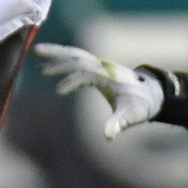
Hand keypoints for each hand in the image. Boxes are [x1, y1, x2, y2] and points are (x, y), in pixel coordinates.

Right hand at [35, 44, 164, 139]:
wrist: (151, 94)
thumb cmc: (140, 105)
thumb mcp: (132, 115)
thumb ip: (119, 123)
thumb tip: (108, 136)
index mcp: (108, 75)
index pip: (85, 74)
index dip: (71, 81)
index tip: (58, 92)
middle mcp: (102, 66)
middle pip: (77, 57)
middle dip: (58, 60)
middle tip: (40, 68)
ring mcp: (99, 64)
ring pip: (75, 53)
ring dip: (56, 52)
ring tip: (36, 51)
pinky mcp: (96, 67)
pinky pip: (77, 58)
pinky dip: (63, 55)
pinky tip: (50, 59)